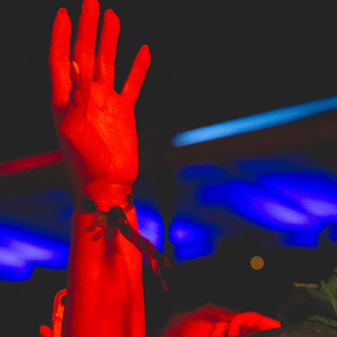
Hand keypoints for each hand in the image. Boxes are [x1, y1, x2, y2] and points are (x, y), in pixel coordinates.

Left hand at [50, 0, 149, 193]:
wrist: (107, 185)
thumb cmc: (84, 163)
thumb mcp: (74, 130)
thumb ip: (75, 97)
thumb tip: (75, 64)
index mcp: (64, 98)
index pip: (60, 58)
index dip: (61, 36)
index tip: (64, 14)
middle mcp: (83, 96)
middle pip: (84, 54)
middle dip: (88, 28)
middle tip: (92, 3)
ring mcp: (105, 103)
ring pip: (107, 64)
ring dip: (109, 41)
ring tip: (113, 17)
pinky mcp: (124, 113)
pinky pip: (132, 85)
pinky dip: (137, 68)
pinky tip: (142, 51)